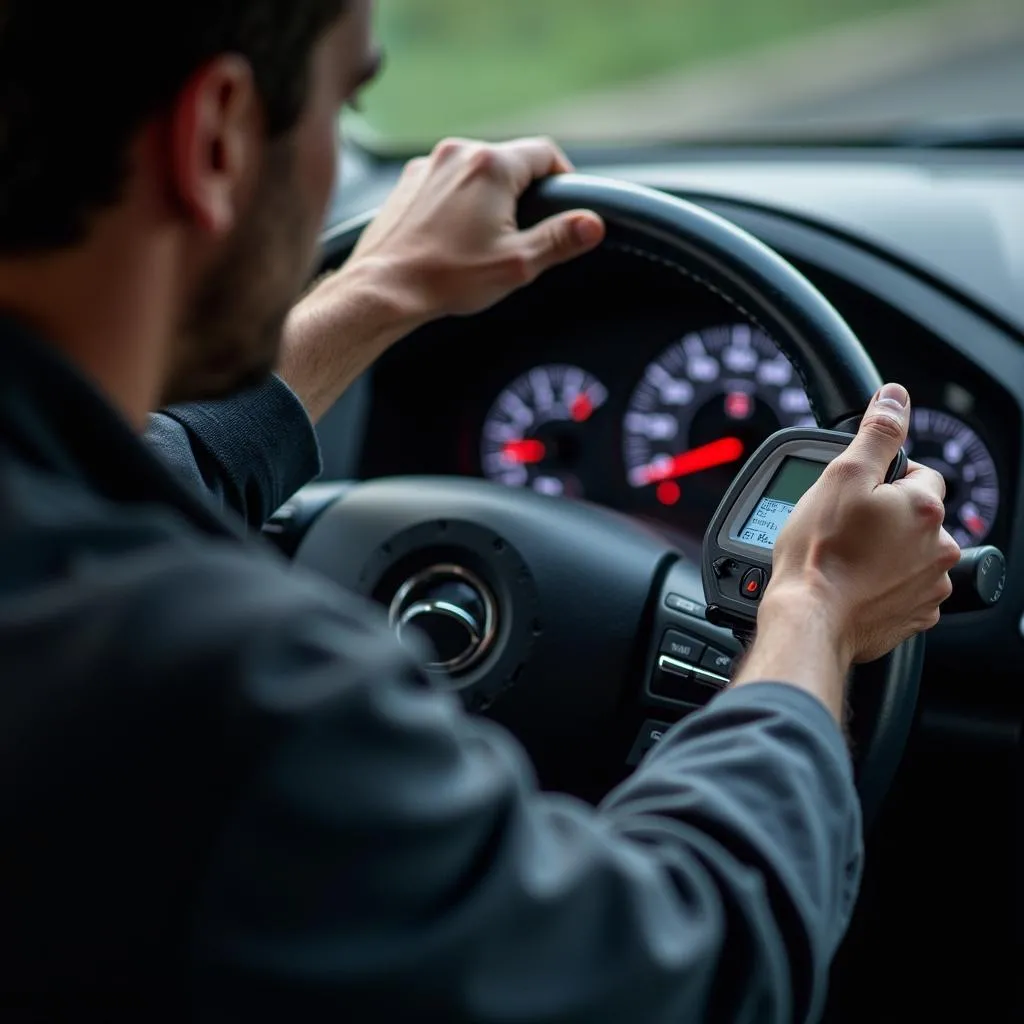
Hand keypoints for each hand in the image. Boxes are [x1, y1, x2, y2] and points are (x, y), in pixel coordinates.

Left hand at [279, 137, 604, 420]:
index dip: (563, 178)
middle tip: (525, 233)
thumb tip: (593, 223)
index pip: (545, 153)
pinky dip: (458, 202)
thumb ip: (560, 239)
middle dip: (523, 192)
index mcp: (492, 166)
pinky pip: (447, 182)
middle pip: (510, 161)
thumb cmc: (448, 277)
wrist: (384, 288)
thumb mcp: (518, 263)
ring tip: (485, 240)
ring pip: (476, 171)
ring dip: (489, 197)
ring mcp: (429, 165)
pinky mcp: (408, 182)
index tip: (564, 204)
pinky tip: (454, 238)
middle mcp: (459, 153)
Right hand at [734, 383, 959, 719]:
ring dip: (886, 552)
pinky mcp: (915, 616)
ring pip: (910, 554)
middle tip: (844, 528)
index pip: (918, 473)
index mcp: (925, 507)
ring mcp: (929, 585)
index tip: (854, 494)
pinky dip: (884, 586)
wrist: (810, 618)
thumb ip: (876, 433)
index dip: (881, 478)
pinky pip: (904, 590)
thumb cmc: (819, 553)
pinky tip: (854, 584)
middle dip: (885, 518)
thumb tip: (896, 398)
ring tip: (846, 559)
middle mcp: (939, 547)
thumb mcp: (841, 476)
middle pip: (915, 516)